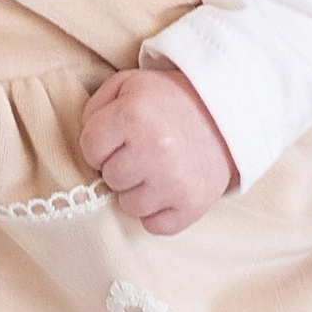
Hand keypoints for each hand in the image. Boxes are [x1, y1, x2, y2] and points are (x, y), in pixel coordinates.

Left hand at [80, 68, 237, 235]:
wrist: (225, 114)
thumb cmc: (168, 100)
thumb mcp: (129, 85)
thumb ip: (96, 108)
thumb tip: (86, 145)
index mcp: (134, 115)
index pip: (90, 148)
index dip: (101, 144)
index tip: (118, 138)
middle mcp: (155, 149)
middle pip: (109, 178)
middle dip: (120, 166)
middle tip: (142, 152)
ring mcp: (174, 181)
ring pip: (128, 206)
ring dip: (138, 191)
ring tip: (156, 169)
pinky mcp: (192, 205)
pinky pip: (154, 225)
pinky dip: (158, 212)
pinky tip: (168, 188)